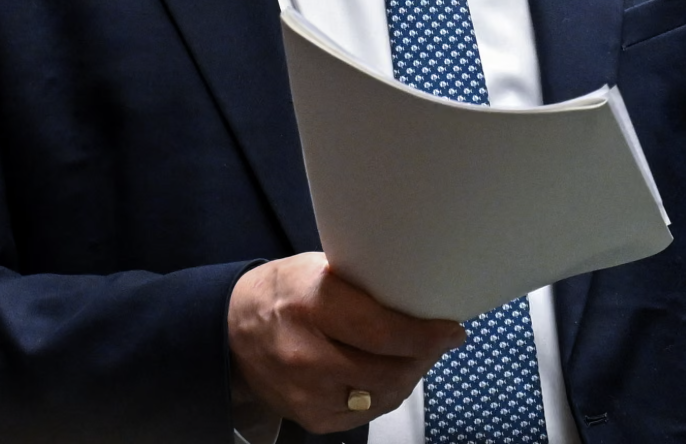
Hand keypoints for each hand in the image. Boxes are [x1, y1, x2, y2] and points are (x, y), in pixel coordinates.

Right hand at [227, 252, 464, 434]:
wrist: (233, 330)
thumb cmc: (285, 290)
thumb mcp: (321, 267)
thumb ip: (365, 285)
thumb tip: (420, 295)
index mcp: (312, 306)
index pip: (383, 332)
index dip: (426, 336)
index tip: (452, 330)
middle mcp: (306, 355)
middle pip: (388, 370)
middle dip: (424, 357)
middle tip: (440, 340)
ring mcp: (306, 394)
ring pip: (381, 396)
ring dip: (409, 377)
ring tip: (420, 355)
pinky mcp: (310, 418)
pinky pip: (364, 413)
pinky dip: (386, 395)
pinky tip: (393, 375)